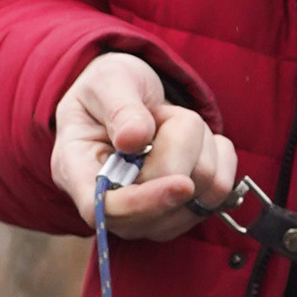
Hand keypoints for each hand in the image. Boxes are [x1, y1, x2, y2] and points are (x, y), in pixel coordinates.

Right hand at [50, 54, 236, 243]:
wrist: (130, 98)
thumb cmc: (111, 88)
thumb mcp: (109, 81)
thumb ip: (120, 108)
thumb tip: (134, 139)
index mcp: (76, 170)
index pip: (104, 209)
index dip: (145, 202)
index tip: (183, 183)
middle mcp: (110, 204)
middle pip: (163, 201)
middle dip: (178, 147)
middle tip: (162, 114)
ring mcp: (147, 215)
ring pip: (198, 196)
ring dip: (200, 148)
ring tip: (173, 125)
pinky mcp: (180, 212)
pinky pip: (220, 192)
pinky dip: (220, 158)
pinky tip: (198, 141)